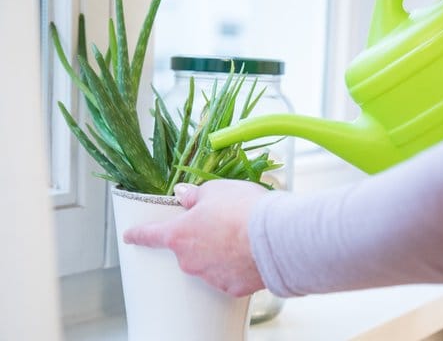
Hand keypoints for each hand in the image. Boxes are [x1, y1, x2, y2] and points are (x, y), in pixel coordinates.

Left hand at [123, 181, 267, 296]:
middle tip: (221, 223)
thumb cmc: (244, 210)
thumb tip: (184, 195)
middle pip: (186, 249)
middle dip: (199, 237)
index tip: (129, 236)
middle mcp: (189, 260)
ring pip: (208, 263)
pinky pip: (229, 275)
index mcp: (179, 234)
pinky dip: (236, 266)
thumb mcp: (217, 190)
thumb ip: (196, 195)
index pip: (150, 235)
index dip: (138, 234)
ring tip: (242, 236)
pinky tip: (250, 253)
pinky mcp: (232, 288)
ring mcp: (210, 277)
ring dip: (219, 252)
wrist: (276, 238)